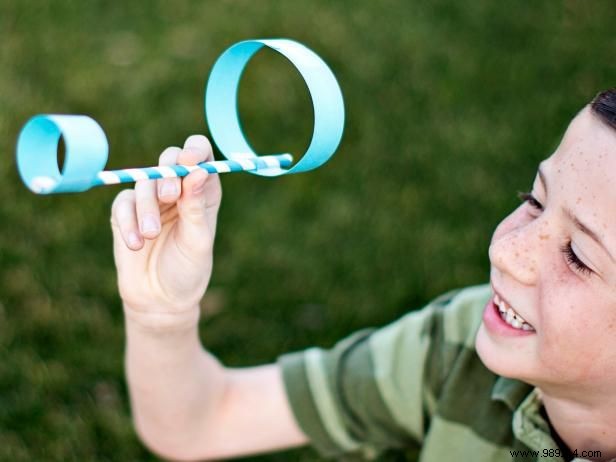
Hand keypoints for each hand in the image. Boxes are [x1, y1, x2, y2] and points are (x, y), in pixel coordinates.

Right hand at [110, 135, 221, 328]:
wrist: (159, 300)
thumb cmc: (187, 270)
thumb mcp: (198, 241)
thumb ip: (196, 208)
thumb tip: (198, 172)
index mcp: (203, 192)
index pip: (201, 156)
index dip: (196, 151)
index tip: (190, 160)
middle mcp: (178, 190)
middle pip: (170, 160)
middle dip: (168, 175)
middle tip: (170, 197)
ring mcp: (150, 200)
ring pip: (144, 182)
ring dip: (147, 208)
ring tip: (150, 235)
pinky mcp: (125, 213)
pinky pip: (122, 204)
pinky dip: (127, 222)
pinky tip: (135, 243)